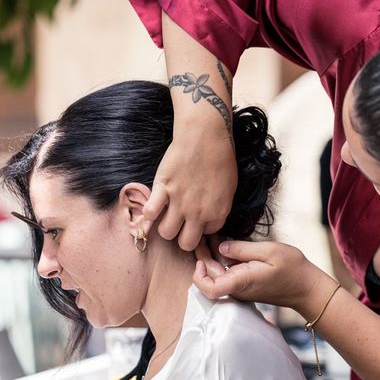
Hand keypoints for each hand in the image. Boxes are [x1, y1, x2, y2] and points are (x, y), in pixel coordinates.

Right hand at [144, 131, 236, 250]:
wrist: (204, 135)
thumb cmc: (220, 157)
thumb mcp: (229, 187)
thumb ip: (219, 207)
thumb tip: (209, 219)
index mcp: (218, 212)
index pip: (206, 234)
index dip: (200, 226)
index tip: (197, 217)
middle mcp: (199, 213)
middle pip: (186, 243)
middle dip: (182, 236)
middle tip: (180, 223)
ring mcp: (179, 203)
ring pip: (167, 233)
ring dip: (165, 226)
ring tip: (166, 214)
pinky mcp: (163, 190)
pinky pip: (150, 213)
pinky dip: (149, 212)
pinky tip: (154, 204)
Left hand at [192, 240, 334, 310]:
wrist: (307, 288)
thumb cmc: (292, 269)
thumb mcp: (269, 251)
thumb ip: (242, 249)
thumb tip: (220, 248)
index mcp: (240, 282)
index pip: (209, 289)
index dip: (199, 276)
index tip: (201, 259)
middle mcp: (236, 289)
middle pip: (209, 277)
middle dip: (202, 256)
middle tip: (202, 234)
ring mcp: (240, 288)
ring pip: (216, 274)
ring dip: (211, 255)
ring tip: (210, 234)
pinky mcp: (244, 284)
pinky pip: (227, 272)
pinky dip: (222, 258)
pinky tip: (223, 242)